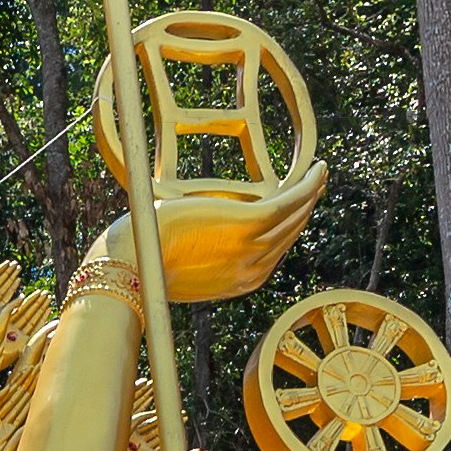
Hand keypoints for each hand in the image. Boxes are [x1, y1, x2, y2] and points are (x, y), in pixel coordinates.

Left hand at [153, 160, 328, 305]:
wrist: (132, 263)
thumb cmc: (145, 260)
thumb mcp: (182, 263)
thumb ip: (201, 253)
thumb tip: (197, 237)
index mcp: (239, 282)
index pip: (273, 252)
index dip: (286, 228)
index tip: (292, 209)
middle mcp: (253, 270)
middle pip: (289, 235)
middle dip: (304, 210)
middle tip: (313, 186)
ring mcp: (252, 249)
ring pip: (293, 218)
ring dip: (310, 193)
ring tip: (319, 172)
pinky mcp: (247, 225)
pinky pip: (288, 203)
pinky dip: (305, 186)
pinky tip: (316, 169)